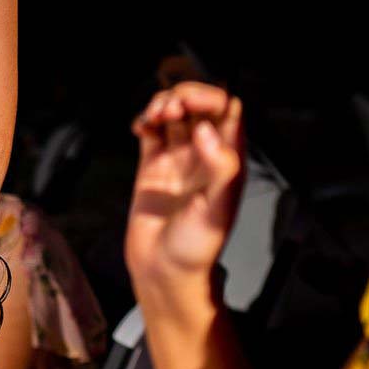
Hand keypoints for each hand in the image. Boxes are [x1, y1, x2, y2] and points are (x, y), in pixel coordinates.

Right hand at [126, 83, 246, 287]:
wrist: (164, 272)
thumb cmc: (196, 249)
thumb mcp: (217, 210)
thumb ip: (220, 167)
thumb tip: (207, 130)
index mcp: (227, 160)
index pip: (227, 112)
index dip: (212, 99)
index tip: (194, 105)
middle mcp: (204, 155)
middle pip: (199, 106)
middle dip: (184, 96)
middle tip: (171, 108)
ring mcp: (177, 159)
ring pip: (174, 113)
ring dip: (163, 104)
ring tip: (155, 116)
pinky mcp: (151, 167)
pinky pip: (151, 131)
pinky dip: (144, 120)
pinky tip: (141, 127)